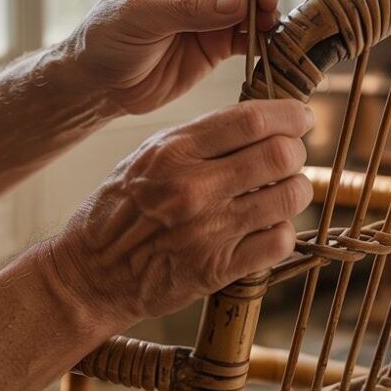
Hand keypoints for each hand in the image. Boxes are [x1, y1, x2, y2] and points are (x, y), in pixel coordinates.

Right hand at [45, 99, 312, 328]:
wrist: (90, 275)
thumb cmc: (120, 209)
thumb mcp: (147, 156)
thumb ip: (199, 137)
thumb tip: (258, 121)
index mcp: (174, 152)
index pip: (252, 120)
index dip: (289, 114)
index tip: (300, 117)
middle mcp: (194, 188)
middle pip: (280, 155)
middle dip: (296, 151)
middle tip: (291, 156)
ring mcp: (209, 230)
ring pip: (290, 196)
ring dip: (295, 189)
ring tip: (282, 190)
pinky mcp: (219, 268)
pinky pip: (281, 240)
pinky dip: (283, 230)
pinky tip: (267, 226)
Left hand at [69, 0, 280, 115]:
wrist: (101, 86)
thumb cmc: (107, 39)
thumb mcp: (142, 17)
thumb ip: (191, 7)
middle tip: (269, 6)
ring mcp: (212, 10)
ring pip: (253, 3)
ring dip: (266, 13)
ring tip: (267, 28)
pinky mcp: (220, 41)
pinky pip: (250, 35)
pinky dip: (262, 40)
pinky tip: (265, 46)